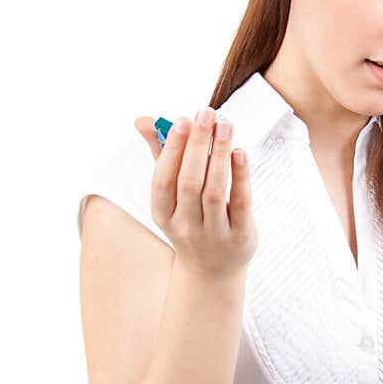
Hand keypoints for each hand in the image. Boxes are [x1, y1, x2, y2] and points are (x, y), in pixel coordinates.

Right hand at [134, 108, 257, 278]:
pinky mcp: (239, 236)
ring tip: (225, 125)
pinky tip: (240, 152)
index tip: (183, 120)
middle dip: (197, 145)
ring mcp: (213, 233)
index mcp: (163, 213)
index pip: (163, 179)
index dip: (172, 149)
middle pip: (189, 182)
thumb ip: (160, 155)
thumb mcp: (171, 195)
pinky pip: (239, 203)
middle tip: (207, 113)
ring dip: (219, 155)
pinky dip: (240, 176)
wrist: (212, 270)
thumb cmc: (190, 219)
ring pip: (213, 191)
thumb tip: (142, 120)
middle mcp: (185, 225)